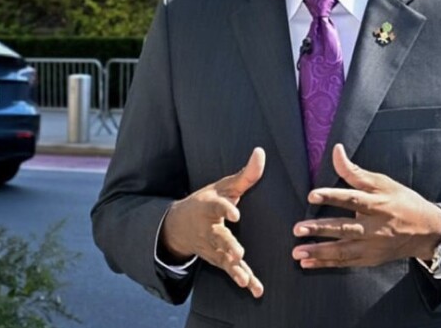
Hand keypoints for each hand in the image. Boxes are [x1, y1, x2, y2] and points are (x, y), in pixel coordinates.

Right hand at [160, 147, 265, 297]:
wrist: (179, 225)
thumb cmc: (208, 201)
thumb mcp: (223, 186)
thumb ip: (246, 174)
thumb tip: (261, 151)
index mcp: (208, 206)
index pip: (216, 206)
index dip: (225, 208)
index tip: (236, 213)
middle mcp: (208, 228)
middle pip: (218, 237)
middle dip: (227, 245)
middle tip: (238, 253)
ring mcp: (211, 246)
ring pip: (222, 258)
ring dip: (234, 269)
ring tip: (244, 278)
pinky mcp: (217, 259)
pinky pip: (230, 270)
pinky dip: (241, 279)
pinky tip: (254, 289)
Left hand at [291, 144, 440, 268]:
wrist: (426, 231)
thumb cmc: (401, 201)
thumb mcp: (383, 183)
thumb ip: (355, 171)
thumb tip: (336, 150)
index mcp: (379, 204)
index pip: (353, 199)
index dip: (333, 196)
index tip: (312, 195)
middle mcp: (375, 227)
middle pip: (345, 228)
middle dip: (320, 230)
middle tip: (298, 228)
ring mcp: (372, 246)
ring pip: (343, 251)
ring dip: (319, 252)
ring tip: (297, 251)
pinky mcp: (370, 259)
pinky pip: (345, 263)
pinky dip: (326, 264)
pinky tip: (307, 262)